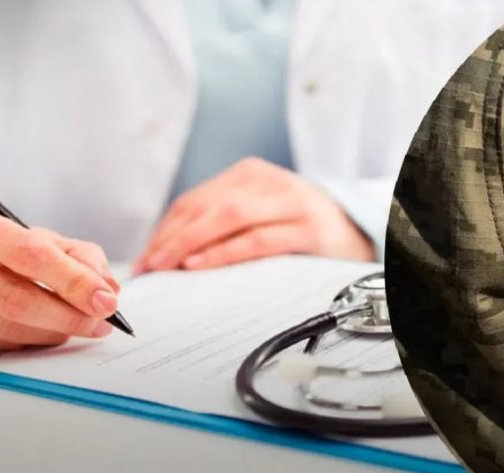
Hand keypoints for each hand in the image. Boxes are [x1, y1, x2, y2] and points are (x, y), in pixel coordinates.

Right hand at [0, 204, 120, 350]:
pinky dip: (28, 340)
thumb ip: (77, 255)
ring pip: (3, 328)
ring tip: (75, 325)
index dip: (73, 281)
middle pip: (13, 299)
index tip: (106, 300)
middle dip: (67, 317)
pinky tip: (42, 330)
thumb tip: (109, 288)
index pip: (28, 254)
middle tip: (100, 323)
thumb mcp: (32, 235)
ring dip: (51, 333)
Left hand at [133, 158, 374, 272]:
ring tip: (168, 267)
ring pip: (229, 218)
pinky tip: (202, 264)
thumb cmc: (299, 226)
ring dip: (191, 244)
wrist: (358, 230)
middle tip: (150, 266)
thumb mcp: (260, 212)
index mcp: (250, 174)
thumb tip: (169, 252)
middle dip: (172, 238)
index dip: (165, 229)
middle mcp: (269, 181)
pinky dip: (225, 252)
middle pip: (207, 207)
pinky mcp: (308, 229)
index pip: (195, 200)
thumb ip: (222, 223)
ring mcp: (291, 202)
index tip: (146, 258)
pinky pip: (257, 240)